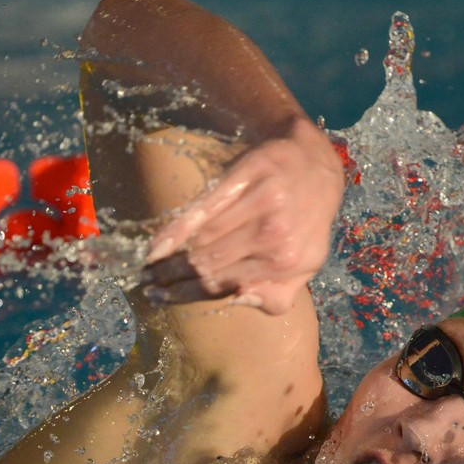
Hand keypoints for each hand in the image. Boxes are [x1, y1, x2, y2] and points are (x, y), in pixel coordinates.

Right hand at [140, 119, 344, 313]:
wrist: (315, 162)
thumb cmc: (305, 221)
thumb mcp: (305, 265)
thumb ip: (277, 294)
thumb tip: (236, 301)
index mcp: (286, 263)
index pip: (224, 286)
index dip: (188, 295)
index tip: (162, 299)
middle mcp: (275, 235)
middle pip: (208, 265)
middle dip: (172, 279)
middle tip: (148, 285)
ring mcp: (261, 203)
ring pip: (203, 240)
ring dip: (169, 258)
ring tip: (148, 268)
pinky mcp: (246, 176)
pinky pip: (203, 208)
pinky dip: (176, 229)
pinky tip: (157, 245)